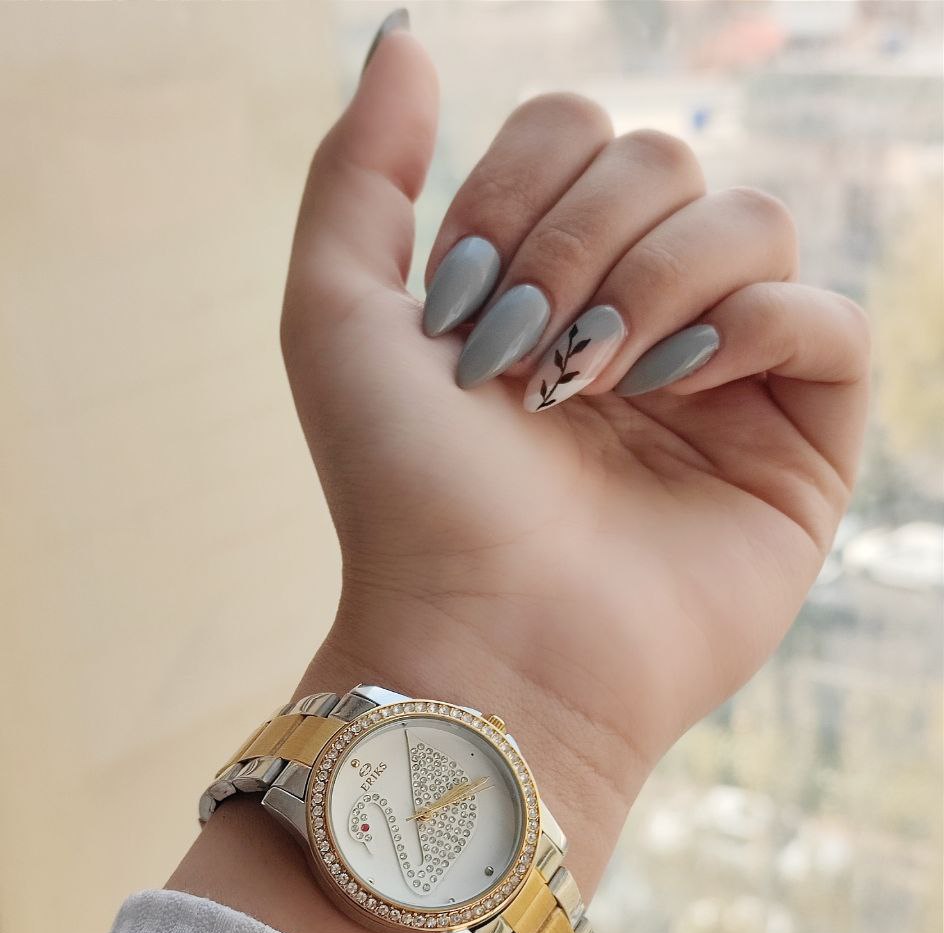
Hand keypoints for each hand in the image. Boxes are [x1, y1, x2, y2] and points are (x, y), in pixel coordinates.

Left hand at [279, 22, 868, 896]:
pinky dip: (756, 325)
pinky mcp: (795, 448)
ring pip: (751, 222)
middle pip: (667, 159)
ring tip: (597, 380)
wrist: (479, 640)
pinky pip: (826, 320)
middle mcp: (638, 319)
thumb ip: (360, 171)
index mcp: (547, 284)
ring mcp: (721, 383)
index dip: (519, 187)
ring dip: (660, 278)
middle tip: (524, 350)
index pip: (579, 133)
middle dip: (580, 235)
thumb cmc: (404, 496)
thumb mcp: (337, 315)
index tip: (459, 307)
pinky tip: (679, 384)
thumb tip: (406, 39)